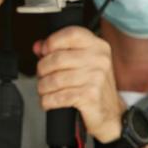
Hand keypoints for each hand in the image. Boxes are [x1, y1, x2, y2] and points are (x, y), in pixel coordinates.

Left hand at [33, 26, 123, 142]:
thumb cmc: (92, 86)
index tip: (44, 52)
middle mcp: (99, 60)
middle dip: (42, 70)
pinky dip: (47, 101)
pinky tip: (49, 101)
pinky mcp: (90, 96)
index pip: (71, 33)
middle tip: (43, 76)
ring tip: (45, 90)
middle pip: (57, 58)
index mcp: (98, 47)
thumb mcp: (81, 64)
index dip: (52, 41)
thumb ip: (58, 51)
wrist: (110, 113)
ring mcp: (96, 78)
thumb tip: (38, 46)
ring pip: (54, 79)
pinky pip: (57, 97)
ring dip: (43, 87)